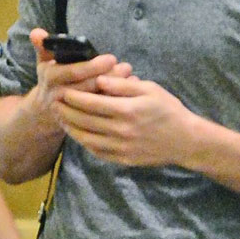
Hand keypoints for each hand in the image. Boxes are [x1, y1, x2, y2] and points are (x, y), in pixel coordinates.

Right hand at [30, 27, 132, 119]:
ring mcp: (70, 110)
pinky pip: (100, 111)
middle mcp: (59, 95)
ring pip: (96, 100)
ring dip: (115, 90)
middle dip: (109, 77)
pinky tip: (128, 93)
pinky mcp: (80, 121)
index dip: (93, 66)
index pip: (73, 72)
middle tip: (126, 67)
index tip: (111, 58)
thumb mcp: (43, 64)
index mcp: (51, 78)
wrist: (44, 114)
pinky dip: (115, 101)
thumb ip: (43, 47)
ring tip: (131, 78)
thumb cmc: (50, 82)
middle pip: (88, 87)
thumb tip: (36, 32)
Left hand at [56, 72, 196, 167]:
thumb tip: (98, 79)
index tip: (63, 90)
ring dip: (70, 128)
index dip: (74, 97)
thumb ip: (122, 85)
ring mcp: (120, 147)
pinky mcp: (121, 159)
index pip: (91, 103)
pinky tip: (78, 133)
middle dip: (66, 111)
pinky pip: (96, 151)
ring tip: (61, 117)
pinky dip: (84, 142)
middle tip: (54, 102)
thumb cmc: (168, 110)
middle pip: (84, 121)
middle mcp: (121, 130)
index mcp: (127, 110)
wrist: (184, 140)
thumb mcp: (150, 89)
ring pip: (86, 138)